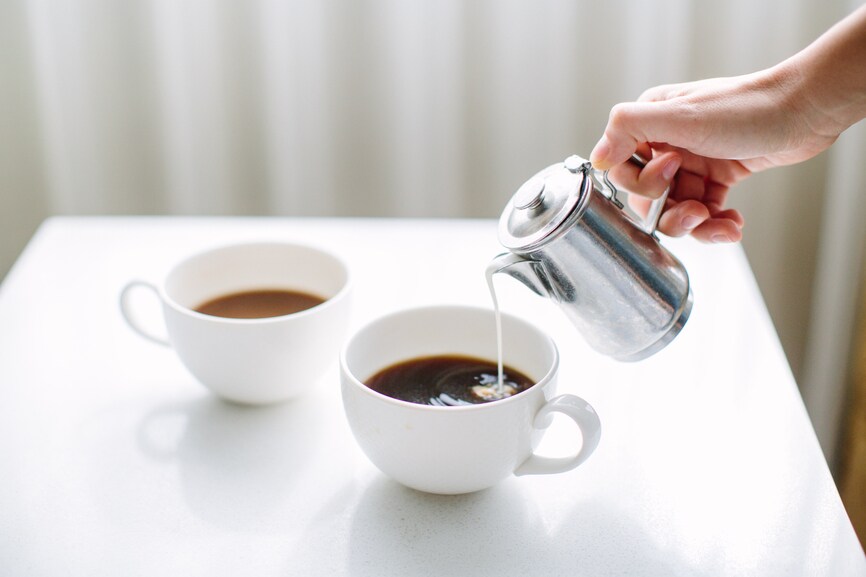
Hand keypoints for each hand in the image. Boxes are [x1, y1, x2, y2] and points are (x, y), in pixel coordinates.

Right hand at [590, 68, 839, 242]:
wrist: (804, 111)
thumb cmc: (747, 108)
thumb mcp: (680, 115)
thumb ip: (629, 129)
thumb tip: (596, 157)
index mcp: (650, 123)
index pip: (621, 169)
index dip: (644, 183)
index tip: (673, 172)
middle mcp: (667, 143)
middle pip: (648, 198)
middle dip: (671, 213)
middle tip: (697, 210)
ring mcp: (693, 161)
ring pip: (676, 210)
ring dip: (697, 225)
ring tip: (720, 224)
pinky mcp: (718, 176)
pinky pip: (705, 212)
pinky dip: (717, 223)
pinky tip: (732, 222)